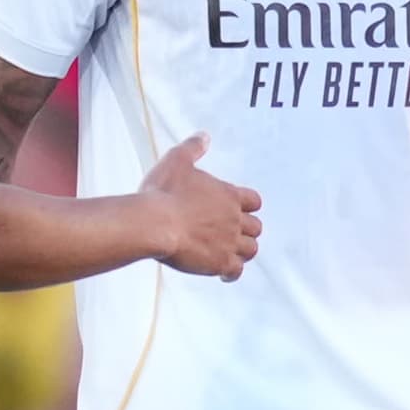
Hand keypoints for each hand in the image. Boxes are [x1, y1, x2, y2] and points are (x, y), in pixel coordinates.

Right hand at [143, 133, 261, 278]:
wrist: (154, 223)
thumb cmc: (163, 193)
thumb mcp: (177, 161)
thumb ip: (193, 148)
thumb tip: (203, 136)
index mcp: (228, 195)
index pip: (254, 201)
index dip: (247, 206)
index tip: (239, 210)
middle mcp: (234, 219)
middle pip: (256, 227)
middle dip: (246, 230)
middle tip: (233, 233)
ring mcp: (229, 242)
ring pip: (250, 250)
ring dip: (242, 251)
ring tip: (230, 253)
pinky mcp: (219, 262)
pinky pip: (235, 271)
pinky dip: (231, 272)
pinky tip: (223, 273)